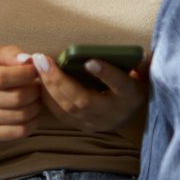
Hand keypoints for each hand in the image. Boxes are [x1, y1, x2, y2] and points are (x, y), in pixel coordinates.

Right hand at [0, 45, 43, 143]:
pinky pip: (20, 131)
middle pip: (17, 98)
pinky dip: (32, 122)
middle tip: (39, 86)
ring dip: (36, 106)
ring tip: (36, 98)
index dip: (26, 73)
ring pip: (21, 115)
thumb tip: (28, 60)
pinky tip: (31, 113)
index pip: (3, 77)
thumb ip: (9, 54)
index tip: (36, 70)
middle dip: (35, 91)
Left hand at [29, 51, 148, 133]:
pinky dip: (48, 97)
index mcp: (131, 96)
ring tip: (37, 66)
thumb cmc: (133, 83)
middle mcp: (114, 113)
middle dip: (60, 80)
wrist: (132, 114)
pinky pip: (61, 115)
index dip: (106, 74)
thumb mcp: (142, 73)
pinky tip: (39, 81)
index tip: (89, 61)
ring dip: (49, 87)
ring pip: (69, 108)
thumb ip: (138, 63)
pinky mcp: (84, 127)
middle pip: (84, 100)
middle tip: (42, 60)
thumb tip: (137, 52)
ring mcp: (97, 123)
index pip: (120, 85)